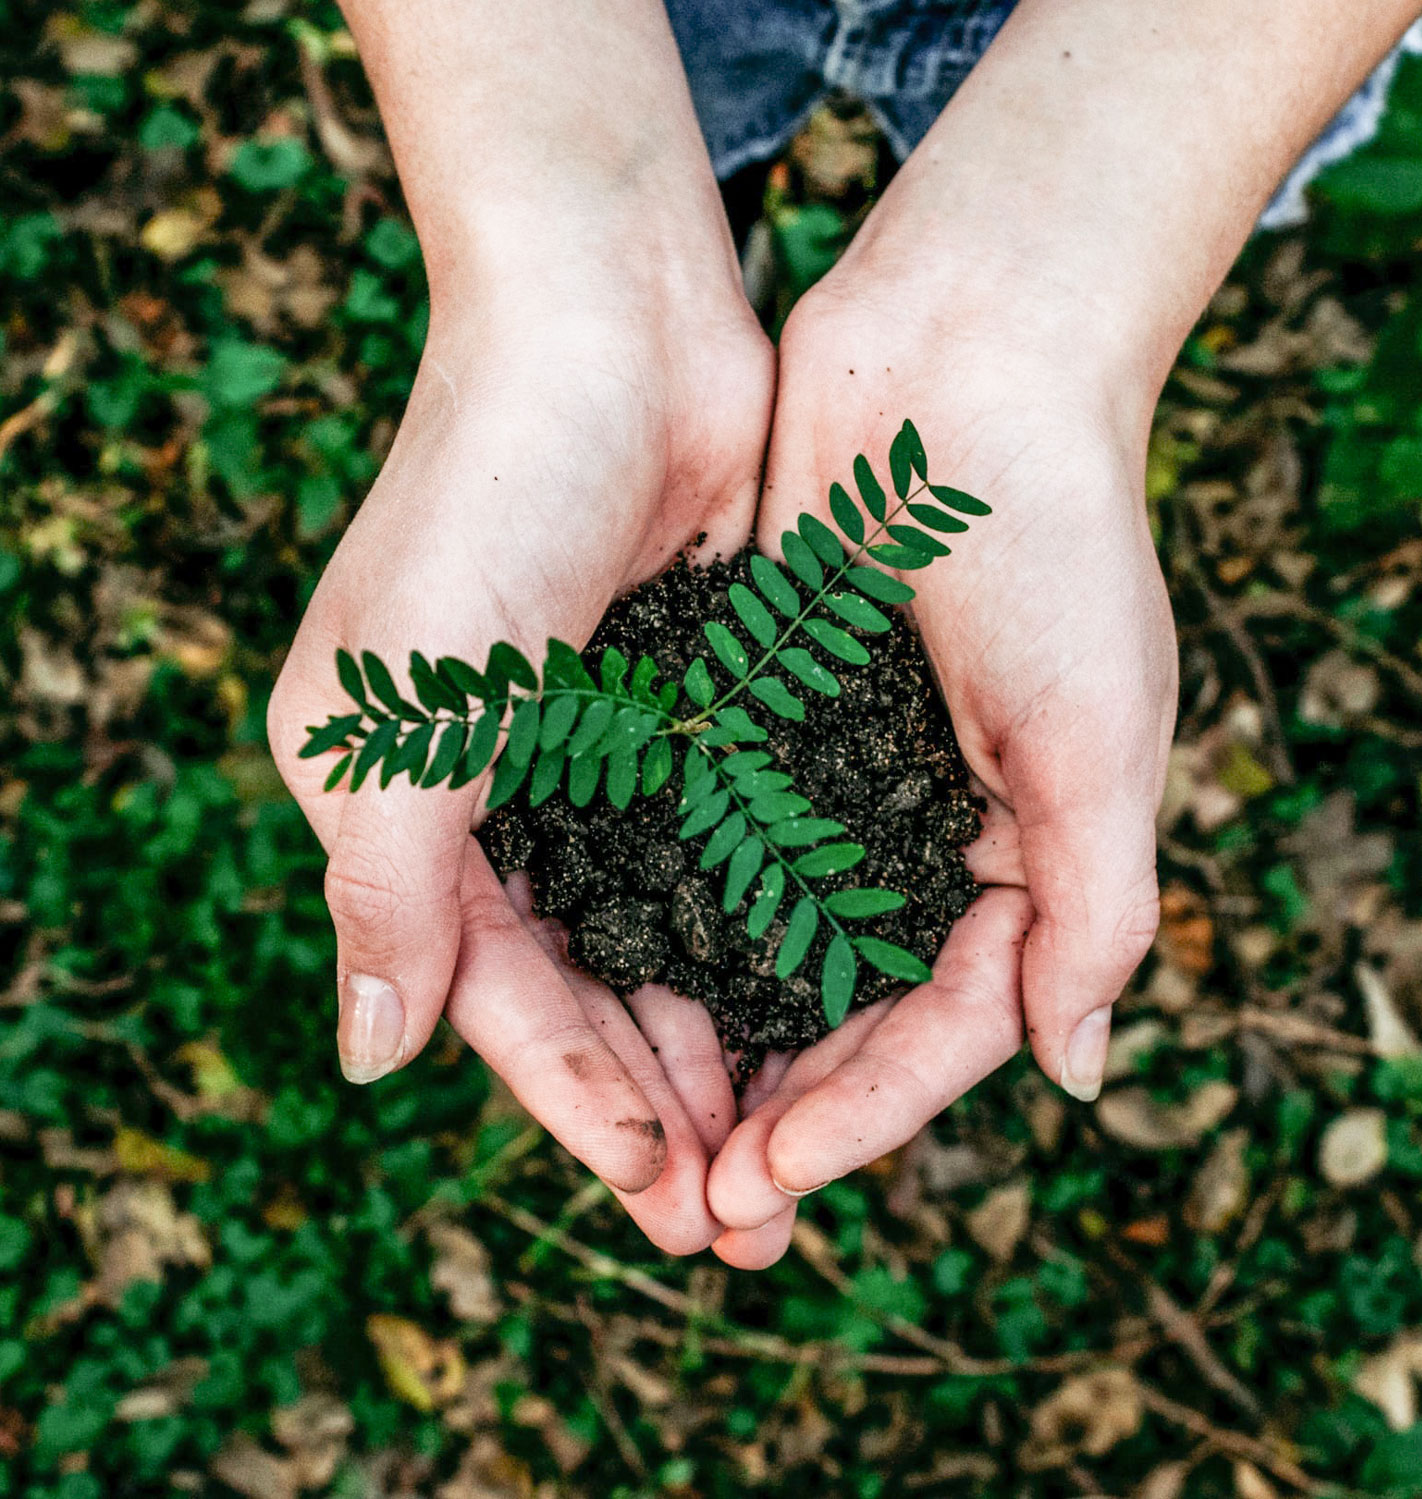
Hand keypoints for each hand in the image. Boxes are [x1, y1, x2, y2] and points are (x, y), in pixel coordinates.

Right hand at [269, 234, 773, 1252]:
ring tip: (796, 1149)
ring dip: (728, 1044)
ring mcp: (613, 760)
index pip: (499, 994)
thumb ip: (386, 885)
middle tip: (747, 1221)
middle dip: (665, 1104)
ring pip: (672, 940)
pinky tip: (829, 1009)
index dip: (576, 1099)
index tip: (663, 1192)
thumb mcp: (402, 705)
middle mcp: (510, 799)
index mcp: (412, 808)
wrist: (613, 330)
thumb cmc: (485, 500)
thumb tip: (370, 1059)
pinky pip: (739, 855)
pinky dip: (772, 936)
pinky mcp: (703, 715)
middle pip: (592, 990)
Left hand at [705, 254, 1175, 1263]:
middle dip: (781, 1108)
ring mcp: (835, 774)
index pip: (945, 1025)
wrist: (964, 358)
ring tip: (646, 1132)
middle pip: (847, 1008)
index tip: (774, 1177)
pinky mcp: (757, 712)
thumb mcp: (1104, 734)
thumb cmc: (1056, 539)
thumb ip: (1098, 907)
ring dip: (714, 1037)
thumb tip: (1075, 1072)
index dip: (867, 1112)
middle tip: (700, 1207)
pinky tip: (610, 978)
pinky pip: (710, 837)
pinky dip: (670, 911)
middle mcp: (923, 829)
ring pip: (766, 941)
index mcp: (1022, 852)